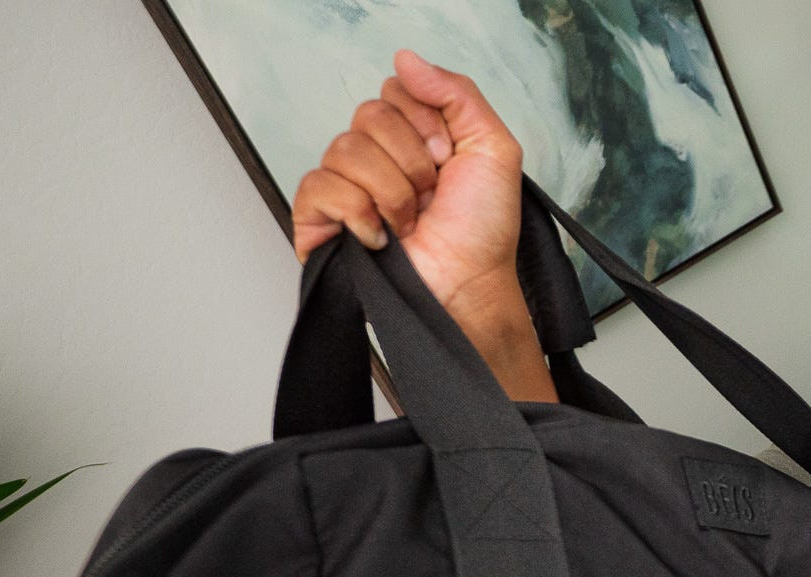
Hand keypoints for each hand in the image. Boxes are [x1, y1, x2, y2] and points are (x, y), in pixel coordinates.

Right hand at [292, 50, 555, 400]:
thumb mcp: (492, 147)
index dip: (426, 125)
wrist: (470, 285)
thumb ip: (456, 92)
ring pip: (345, 149)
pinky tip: (381, 234)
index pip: (394, 90)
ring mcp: (345, 186)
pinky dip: (358, 211)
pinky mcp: (320, 218)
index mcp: (411, 135)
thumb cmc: (482, 230)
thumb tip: (406, 58)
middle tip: (432, 195)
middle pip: (367, 114)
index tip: (450, 160)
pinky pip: (318, 185)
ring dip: (393, 191)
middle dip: (413, 160)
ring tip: (411, 220)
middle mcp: (375, 155)